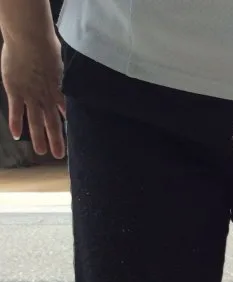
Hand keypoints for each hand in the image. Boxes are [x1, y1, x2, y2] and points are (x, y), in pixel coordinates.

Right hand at [1, 34, 65, 157]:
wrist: (30, 38)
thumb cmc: (48, 46)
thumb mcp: (64, 65)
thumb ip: (68, 78)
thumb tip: (80, 83)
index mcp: (60, 91)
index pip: (67, 114)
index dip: (70, 127)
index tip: (76, 140)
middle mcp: (47, 97)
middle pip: (53, 123)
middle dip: (56, 140)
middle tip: (59, 155)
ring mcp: (30, 95)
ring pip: (35, 121)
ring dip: (38, 137)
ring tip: (42, 152)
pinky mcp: (15, 90)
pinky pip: (16, 111)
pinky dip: (16, 124)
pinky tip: (17, 136)